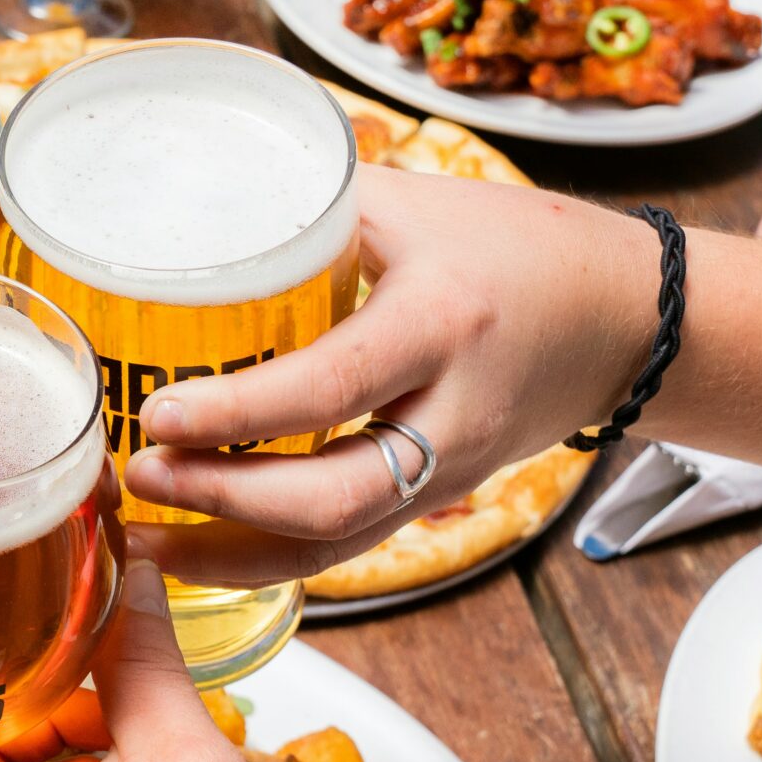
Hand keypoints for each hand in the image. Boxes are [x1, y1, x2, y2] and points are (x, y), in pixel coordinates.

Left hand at [122, 165, 652, 586]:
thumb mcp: (412, 205)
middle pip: (331, 497)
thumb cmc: (514, 248)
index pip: (328, 387)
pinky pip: (347, 546)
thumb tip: (186, 203)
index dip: (236, 414)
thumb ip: (308, 205)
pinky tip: (199, 549)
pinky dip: (268, 557)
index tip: (159, 411)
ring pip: (337, 542)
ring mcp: (449, 472)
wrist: (622, 316)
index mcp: (442, 323)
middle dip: (223, 501)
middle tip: (139, 476)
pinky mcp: (436, 500)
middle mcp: (452, 415)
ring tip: (147, 535)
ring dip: (234, 551)